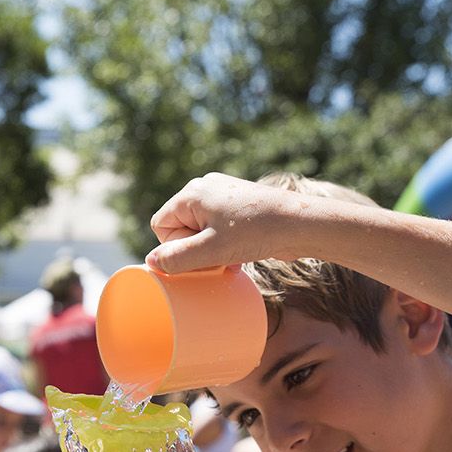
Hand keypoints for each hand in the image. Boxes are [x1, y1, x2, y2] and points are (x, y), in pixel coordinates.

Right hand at [147, 173, 305, 273]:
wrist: (299, 223)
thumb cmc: (255, 232)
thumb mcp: (212, 250)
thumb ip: (178, 258)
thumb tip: (152, 263)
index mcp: (191, 193)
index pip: (161, 225)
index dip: (175, 247)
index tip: (199, 255)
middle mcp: (204, 188)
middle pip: (180, 228)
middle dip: (195, 249)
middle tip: (217, 258)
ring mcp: (222, 195)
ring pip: (200, 231)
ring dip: (211, 250)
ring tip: (232, 256)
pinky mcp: (238, 205)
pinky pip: (217, 229)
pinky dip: (224, 244)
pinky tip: (240, 253)